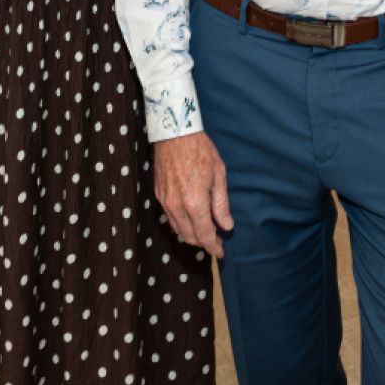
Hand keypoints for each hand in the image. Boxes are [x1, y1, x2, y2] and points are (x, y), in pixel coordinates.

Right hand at [152, 132, 233, 257]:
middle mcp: (177, 206)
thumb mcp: (218, 174)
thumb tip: (226, 226)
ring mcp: (165, 201)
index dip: (213, 247)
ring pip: (177, 230)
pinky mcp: (158, 195)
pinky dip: (180, 225)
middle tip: (215, 243)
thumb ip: (221, 204)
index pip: (204, 234)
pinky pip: (169, 218)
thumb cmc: (200, 150)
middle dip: (203, 243)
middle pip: (189, 237)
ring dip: (191, 236)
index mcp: (194, 202)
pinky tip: (190, 220)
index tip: (221, 252)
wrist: (174, 132)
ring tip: (204, 233)